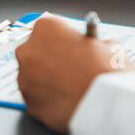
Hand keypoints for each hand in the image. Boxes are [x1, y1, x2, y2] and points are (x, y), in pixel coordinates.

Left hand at [16, 17, 125, 133]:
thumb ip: (92, 43)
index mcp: (46, 28)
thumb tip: (91, 48)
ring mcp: (25, 79)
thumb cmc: (107, 73)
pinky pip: (37, 99)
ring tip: (71, 88)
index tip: (69, 46)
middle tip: (71, 68)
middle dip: (50, 59)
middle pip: (36, 51)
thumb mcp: (108, 45)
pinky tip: (66, 101)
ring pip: (33, 77)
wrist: (106, 106)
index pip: (49, 29)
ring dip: (47, 81)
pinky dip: (49, 100)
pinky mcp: (29, 104)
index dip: (62, 39)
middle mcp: (28, 50)